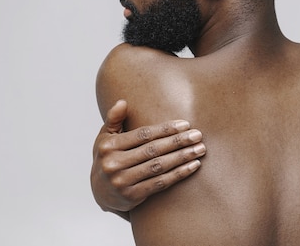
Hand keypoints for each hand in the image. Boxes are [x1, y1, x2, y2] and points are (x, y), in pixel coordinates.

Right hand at [90, 100, 205, 216]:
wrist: (100, 192)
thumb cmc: (107, 157)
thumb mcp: (105, 137)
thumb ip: (114, 118)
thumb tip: (122, 102)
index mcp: (108, 146)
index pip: (143, 135)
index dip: (165, 129)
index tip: (185, 124)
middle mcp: (114, 164)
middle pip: (153, 150)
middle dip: (178, 142)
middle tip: (197, 135)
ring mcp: (123, 182)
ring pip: (159, 167)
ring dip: (182, 157)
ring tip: (200, 149)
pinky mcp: (132, 196)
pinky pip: (160, 183)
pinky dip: (179, 174)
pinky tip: (193, 166)